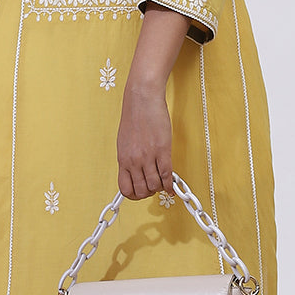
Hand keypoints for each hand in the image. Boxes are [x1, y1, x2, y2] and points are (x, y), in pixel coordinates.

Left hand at [116, 84, 172, 199]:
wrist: (142, 99)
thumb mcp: (124, 142)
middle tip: (154, 188)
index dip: (134, 195)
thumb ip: (129, 159)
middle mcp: (134, 161)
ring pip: (154, 186)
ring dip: (160, 188)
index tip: (140, 193)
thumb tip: (134, 172)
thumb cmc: (134, 117)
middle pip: (141, 191)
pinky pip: (166, 175)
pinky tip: (172, 186)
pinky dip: (170, 185)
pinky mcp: (162, 150)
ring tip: (163, 183)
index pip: (125, 189)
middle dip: (149, 193)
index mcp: (123, 159)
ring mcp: (148, 157)